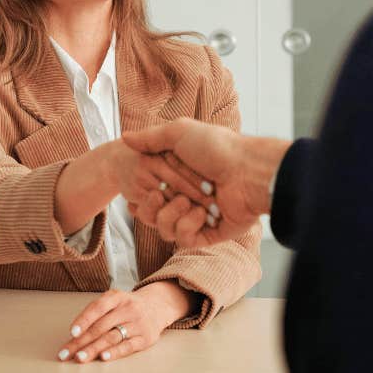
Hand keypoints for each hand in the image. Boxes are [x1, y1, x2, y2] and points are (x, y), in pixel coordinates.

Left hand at [56, 282, 191, 364]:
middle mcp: (128, 308)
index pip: (98, 307)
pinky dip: (114, 353)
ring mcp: (138, 323)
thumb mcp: (114, 301)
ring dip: (94, 349)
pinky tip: (103, 357)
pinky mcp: (146, 338)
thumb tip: (74, 336)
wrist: (158, 306)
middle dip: (81, 341)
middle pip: (101, 326)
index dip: (84, 320)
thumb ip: (97, 313)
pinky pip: (128, 346)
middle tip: (66, 353)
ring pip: (112, 337)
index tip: (71, 333)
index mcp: (117, 296)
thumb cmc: (127, 306)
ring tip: (80, 358)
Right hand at [122, 119, 287, 247]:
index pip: (149, 193)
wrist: (247, 172)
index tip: (132, 195)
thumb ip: (150, 137)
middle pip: (152, 214)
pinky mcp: (208, 234)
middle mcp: (187, 197)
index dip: (141, 196)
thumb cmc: (216, 148)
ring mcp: (197, 217)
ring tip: (187, 202)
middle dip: (150, 205)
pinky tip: (203, 213)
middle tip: (157, 194)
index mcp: (180, 176)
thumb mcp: (179, 132)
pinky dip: (188, 226)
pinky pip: (184, 240)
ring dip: (170, 215)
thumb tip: (125, 138)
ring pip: (164, 229)